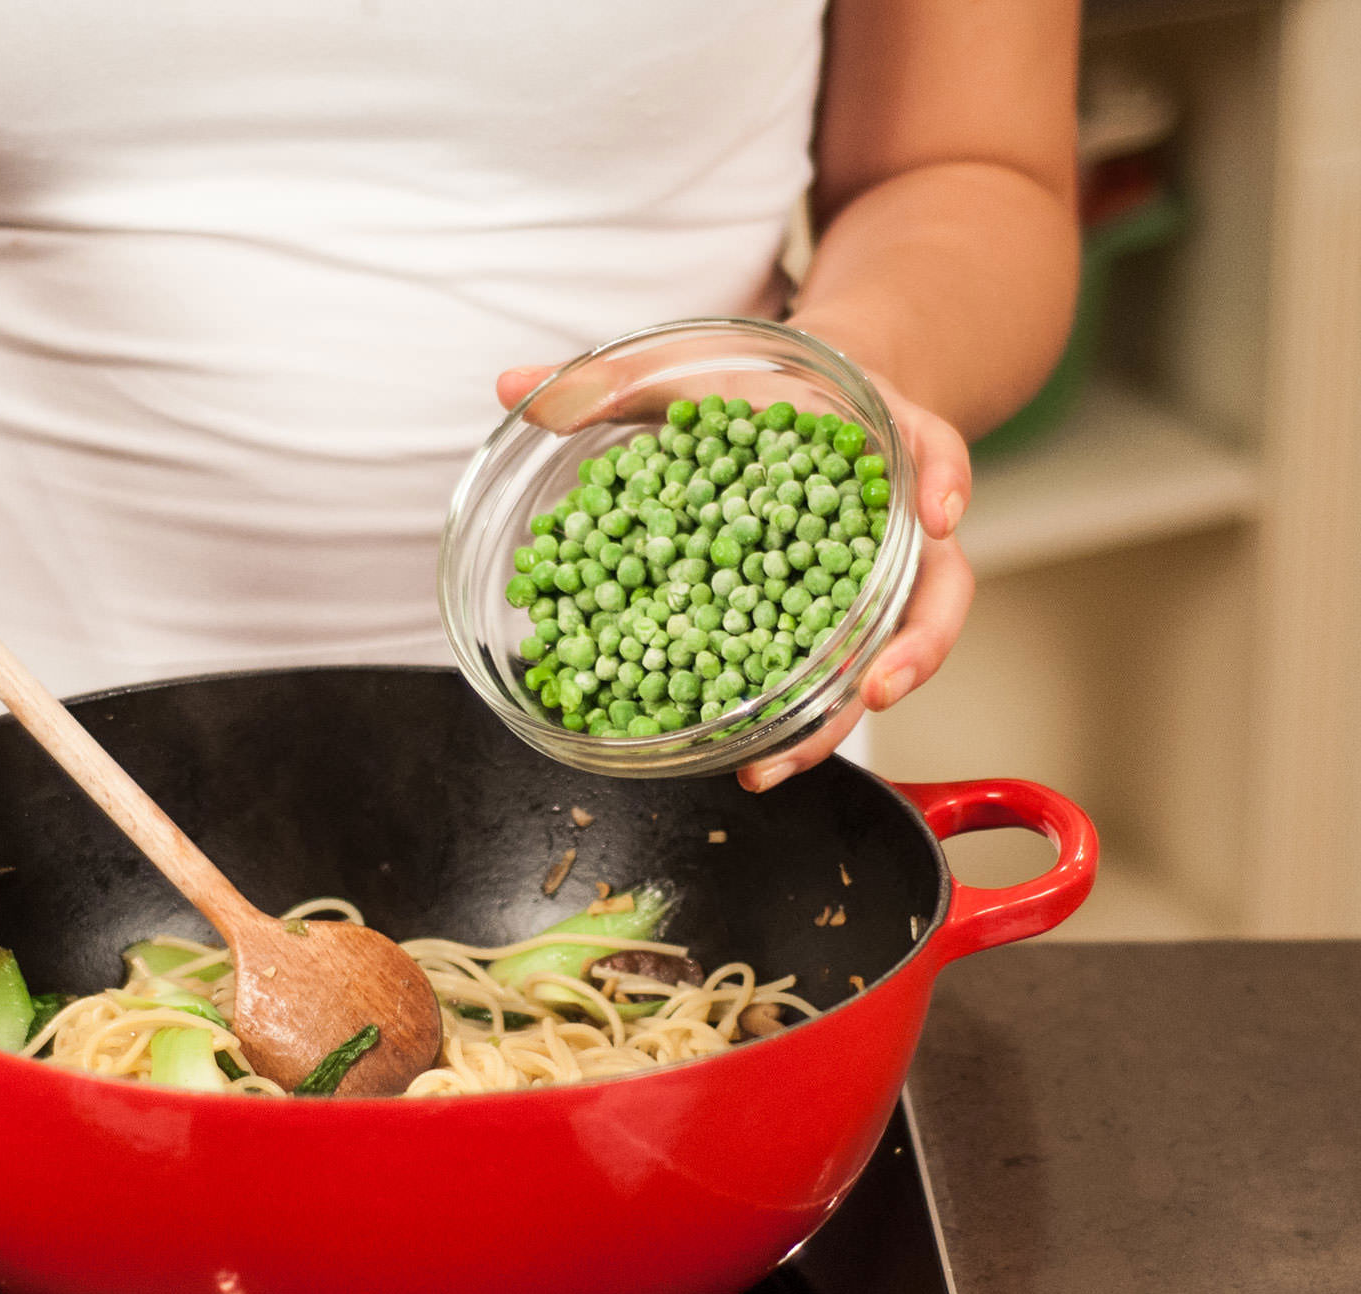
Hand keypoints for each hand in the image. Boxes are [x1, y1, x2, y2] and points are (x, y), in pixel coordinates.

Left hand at [493, 360, 973, 791]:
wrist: (805, 405)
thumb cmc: (756, 390)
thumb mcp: (688, 372)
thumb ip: (607, 381)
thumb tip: (511, 386)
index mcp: (880, 444)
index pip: (936, 453)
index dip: (942, 480)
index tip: (935, 510)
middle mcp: (895, 524)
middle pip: (935, 589)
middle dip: (915, 645)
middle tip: (877, 687)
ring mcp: (875, 582)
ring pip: (890, 654)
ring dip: (845, 713)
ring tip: (789, 758)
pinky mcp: (838, 625)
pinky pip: (831, 678)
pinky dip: (800, 722)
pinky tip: (754, 761)